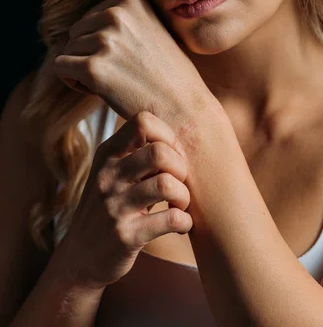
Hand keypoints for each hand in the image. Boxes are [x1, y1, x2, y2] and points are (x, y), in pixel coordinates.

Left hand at [53, 0, 218, 130]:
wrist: (184, 107)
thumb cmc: (169, 73)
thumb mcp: (151, 29)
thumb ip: (122, 19)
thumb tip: (83, 22)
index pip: (91, 16)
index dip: (102, 40)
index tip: (125, 57)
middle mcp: (116, 14)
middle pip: (76, 31)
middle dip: (89, 53)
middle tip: (118, 72)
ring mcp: (105, 40)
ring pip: (68, 50)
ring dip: (83, 69)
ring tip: (112, 82)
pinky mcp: (93, 68)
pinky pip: (61, 67)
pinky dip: (73, 81)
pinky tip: (98, 90)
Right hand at [54, 111, 193, 289]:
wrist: (80, 258)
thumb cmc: (110, 207)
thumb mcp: (114, 174)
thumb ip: (140, 154)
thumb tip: (181, 139)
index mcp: (108, 154)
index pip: (142, 121)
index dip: (167, 135)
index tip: (172, 156)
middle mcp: (108, 176)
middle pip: (159, 152)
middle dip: (181, 167)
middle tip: (179, 183)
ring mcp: (115, 206)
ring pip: (167, 184)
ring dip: (184, 196)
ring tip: (179, 205)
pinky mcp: (125, 236)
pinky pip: (171, 219)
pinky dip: (185, 222)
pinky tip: (180, 225)